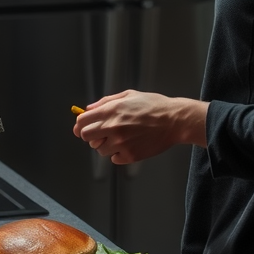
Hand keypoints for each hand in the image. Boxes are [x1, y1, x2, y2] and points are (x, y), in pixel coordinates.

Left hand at [72, 90, 207, 163]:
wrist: (174, 120)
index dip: (79, 125)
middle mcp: (113, 128)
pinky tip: (129, 144)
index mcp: (111, 111)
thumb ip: (106, 102)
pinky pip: (114, 158)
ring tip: (121, 137)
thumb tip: (89, 109)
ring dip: (106, 145)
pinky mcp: (130, 156)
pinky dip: (118, 153)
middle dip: (90, 135)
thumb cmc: (153, 105)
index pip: (82, 122)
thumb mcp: (129, 95)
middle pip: (87, 137)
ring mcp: (121, 143)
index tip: (81, 128)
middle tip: (100, 133)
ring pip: (100, 150)